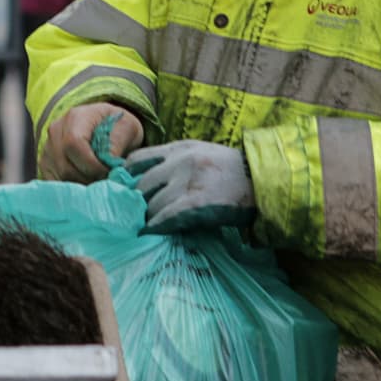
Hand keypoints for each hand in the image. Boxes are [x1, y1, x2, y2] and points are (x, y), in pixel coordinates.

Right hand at [40, 102, 143, 182]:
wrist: (102, 126)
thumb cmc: (115, 126)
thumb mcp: (127, 126)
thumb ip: (119, 141)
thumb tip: (109, 161)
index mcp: (75, 117)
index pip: (74, 143)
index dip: (91, 164)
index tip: (108, 172)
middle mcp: (56, 132)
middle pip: (66, 166)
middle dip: (89, 178)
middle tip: (106, 180)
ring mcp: (47, 149)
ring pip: (60, 178)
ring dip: (82, 185)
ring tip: (98, 181)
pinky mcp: (45, 165)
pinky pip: (56, 184)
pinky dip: (73, 189)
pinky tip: (87, 183)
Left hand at [130, 141, 254, 232]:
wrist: (262, 178)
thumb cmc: (232, 170)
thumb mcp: (201, 154)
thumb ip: (176, 162)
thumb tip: (149, 181)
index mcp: (179, 148)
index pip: (138, 159)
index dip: (125, 177)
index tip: (119, 190)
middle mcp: (180, 161)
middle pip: (142, 184)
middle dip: (134, 202)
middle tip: (129, 217)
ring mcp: (188, 181)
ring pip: (152, 203)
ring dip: (146, 218)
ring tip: (141, 228)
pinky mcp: (196, 202)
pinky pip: (166, 216)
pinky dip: (155, 226)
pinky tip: (148, 233)